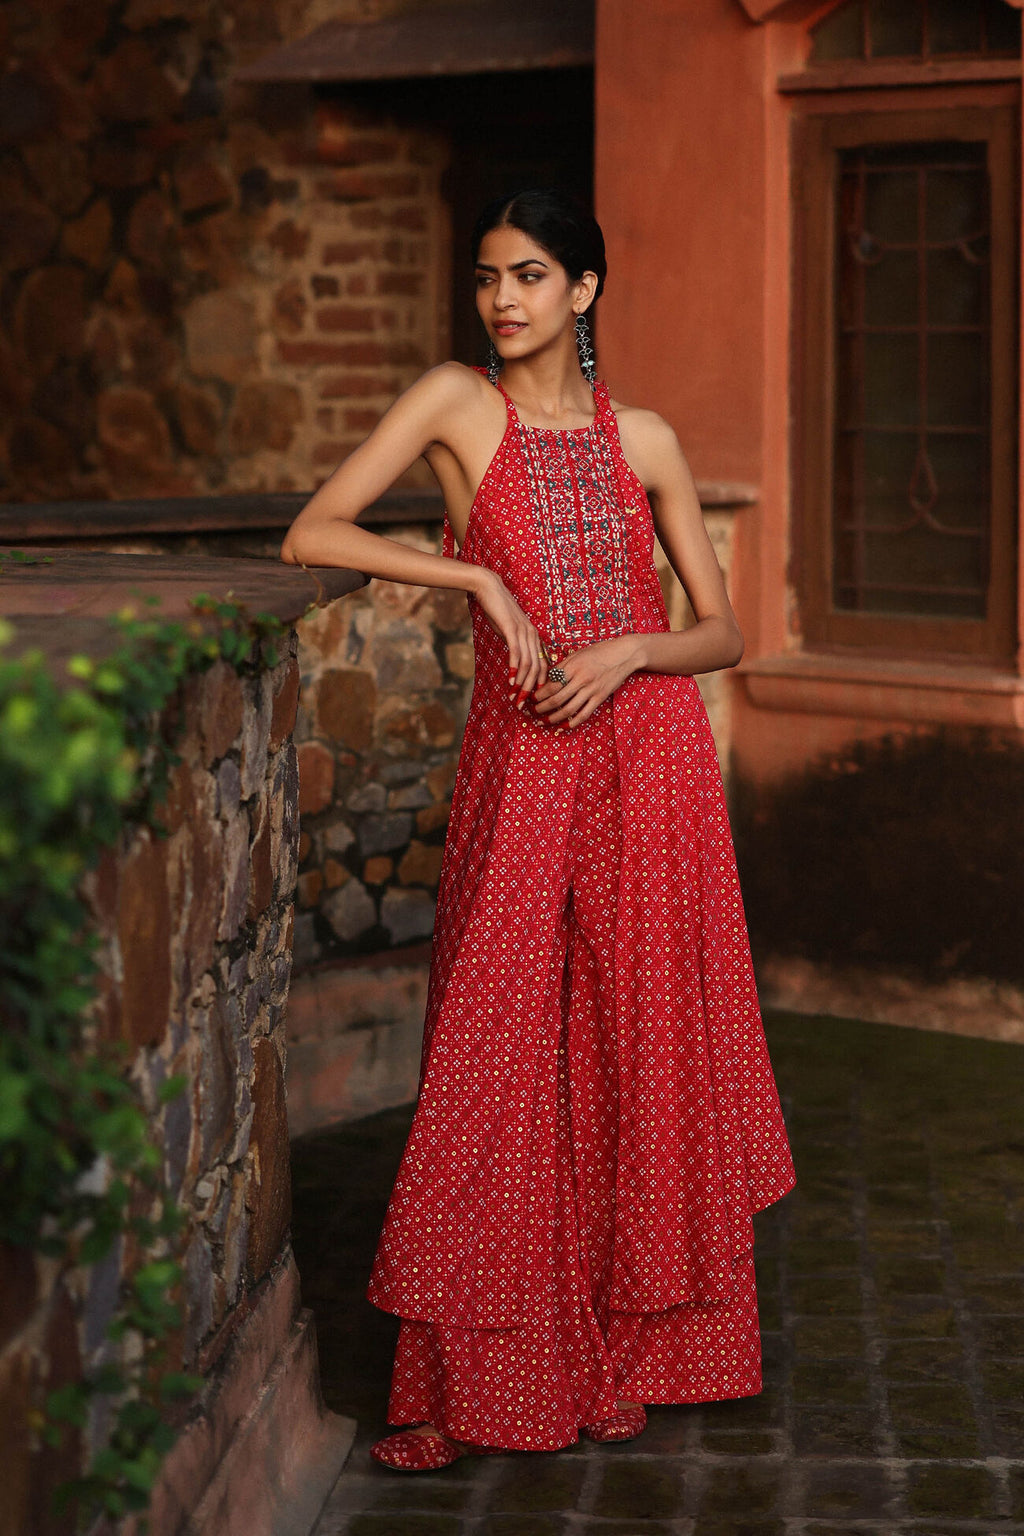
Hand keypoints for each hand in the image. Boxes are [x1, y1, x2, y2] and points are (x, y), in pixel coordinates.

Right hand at [471, 569, 548, 703]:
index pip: (543, 665)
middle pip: (537, 668)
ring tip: (515, 698)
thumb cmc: (497, 610)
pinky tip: (510, 680)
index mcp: (534, 637)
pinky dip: (514, 668)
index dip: (539, 684)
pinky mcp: (512, 628)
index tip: (532, 699)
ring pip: (528, 663)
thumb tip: (514, 662)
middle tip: (523, 706)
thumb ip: (514, 645)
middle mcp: (533, 635)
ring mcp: (524, 631)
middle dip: (530, 690)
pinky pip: (516, 652)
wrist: (489, 588)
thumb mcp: (508, 631)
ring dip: (521, 683)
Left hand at [532, 635, 641, 728]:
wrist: (624, 654)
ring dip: (553, 718)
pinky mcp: (600, 697)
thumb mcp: (577, 654)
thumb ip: (562, 667)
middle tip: (532, 712)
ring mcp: (591, 690)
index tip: (531, 698)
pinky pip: (584, 714)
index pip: (550, 685)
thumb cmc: (599, 651)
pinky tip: (562, 726)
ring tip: (543, 721)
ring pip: (568, 709)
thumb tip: (545, 680)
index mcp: (573, 667)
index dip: (538, 694)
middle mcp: (581, 679)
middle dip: (541, 708)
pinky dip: (571, 723)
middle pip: (556, 699)